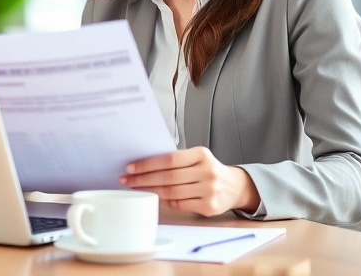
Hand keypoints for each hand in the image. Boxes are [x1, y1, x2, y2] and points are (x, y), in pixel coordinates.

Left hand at [118, 146, 260, 216]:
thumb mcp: (197, 158)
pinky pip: (180, 204)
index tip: (130, 167)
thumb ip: (177, 161)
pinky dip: (166, 201)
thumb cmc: (208, 170)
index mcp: (201, 154)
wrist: (234, 187)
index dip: (148, 164)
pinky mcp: (209, 206)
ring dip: (150, 191)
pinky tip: (157, 198)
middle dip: (143, 179)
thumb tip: (145, 165)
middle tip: (126, 180)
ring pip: (172, 192)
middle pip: (168, 177)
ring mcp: (209, 190)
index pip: (169, 159)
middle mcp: (207, 171)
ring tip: (137, 189)